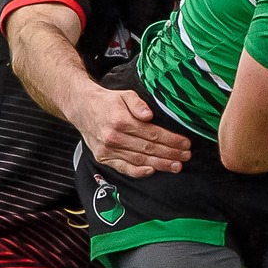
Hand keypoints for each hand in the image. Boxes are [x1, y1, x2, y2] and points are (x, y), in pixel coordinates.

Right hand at [67, 85, 189, 177]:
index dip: (171, 140)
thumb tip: (149, 115)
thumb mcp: (124, 95)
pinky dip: (139, 172)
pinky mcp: (103, 158)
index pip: (152, 134)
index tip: (185, 143)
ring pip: (139, 160)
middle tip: (186, 156)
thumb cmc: (107, 102)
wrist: (82, 108)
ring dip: (160, 164)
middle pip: (148, 149)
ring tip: (176, 166)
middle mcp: (114, 137)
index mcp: (121, 121)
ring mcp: (108, 150)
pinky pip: (124, 168)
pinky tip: (153, 171)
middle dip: (170, 154)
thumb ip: (138, 103)